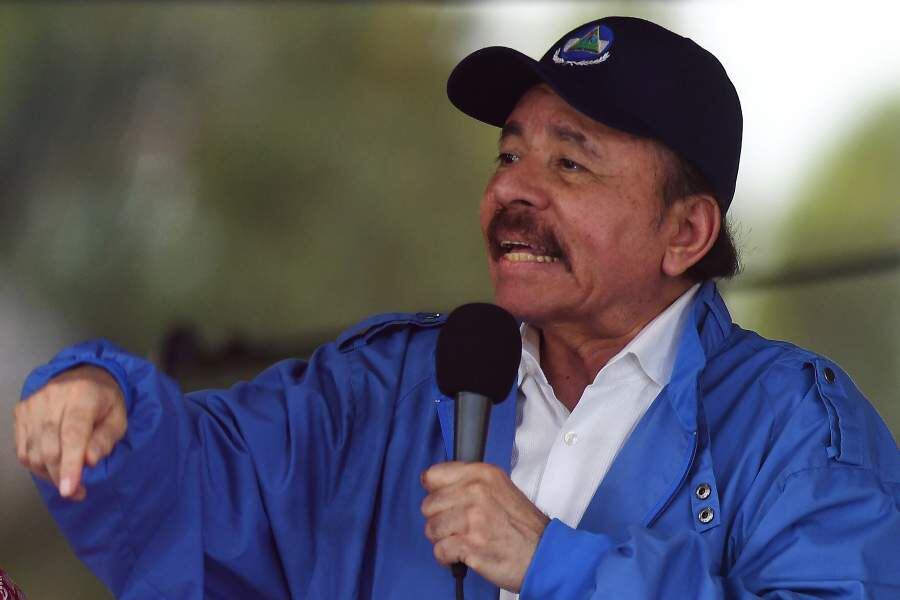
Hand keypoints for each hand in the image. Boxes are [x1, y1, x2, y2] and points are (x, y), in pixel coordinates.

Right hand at [13, 365, 126, 500]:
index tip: (69, 490)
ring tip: (68, 481)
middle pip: (50, 446)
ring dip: (49, 474)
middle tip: (76, 492)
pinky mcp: (20, 412)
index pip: (73, 434)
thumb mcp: (118, 419)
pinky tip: (52, 468)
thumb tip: (89, 461)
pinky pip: (22, 449)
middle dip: (61, 476)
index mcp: (83, 395)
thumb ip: (105, 440)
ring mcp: (33, 404)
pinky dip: (36, 465)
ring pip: (33, 452)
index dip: (70, 465)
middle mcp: (53, 397)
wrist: (84, 376)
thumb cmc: (104, 402)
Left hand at [421, 462, 549, 592]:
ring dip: (443, 539)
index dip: (435, 492)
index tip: (444, 502)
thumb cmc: (523, 526)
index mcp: (482, 474)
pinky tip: (463, 555)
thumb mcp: (500, 488)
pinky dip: (448, 558)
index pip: (433, 475)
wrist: (544, 554)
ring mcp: (472, 518)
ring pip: (431, 528)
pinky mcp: (470, 544)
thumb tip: (438, 486)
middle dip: (439, 519)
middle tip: (458, 527)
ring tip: (462, 541)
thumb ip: (469, 483)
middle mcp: (475, 491)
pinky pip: (439, 550)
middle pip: (428, 505)